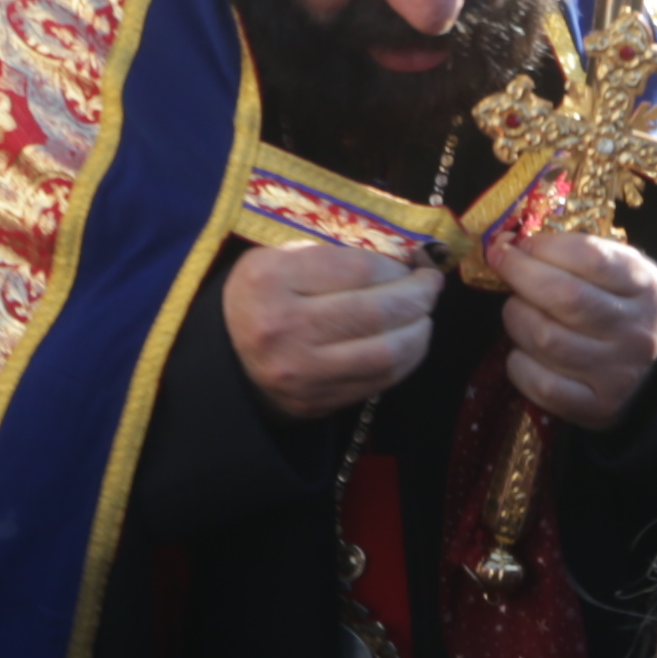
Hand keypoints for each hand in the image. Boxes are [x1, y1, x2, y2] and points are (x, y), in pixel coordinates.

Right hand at [221, 232, 438, 422]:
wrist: (225, 360)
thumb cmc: (259, 298)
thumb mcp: (278, 258)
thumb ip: (334, 254)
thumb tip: (402, 257)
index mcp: (270, 279)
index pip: (358, 269)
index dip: (397, 265)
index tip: (413, 260)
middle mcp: (285, 329)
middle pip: (378, 312)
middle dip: (419, 295)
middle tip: (431, 284)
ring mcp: (303, 373)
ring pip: (387, 352)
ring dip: (420, 329)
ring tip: (423, 313)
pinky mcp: (319, 403)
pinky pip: (381, 380)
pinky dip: (407, 358)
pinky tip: (409, 340)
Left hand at [493, 222, 656, 432]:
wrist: (656, 372)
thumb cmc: (623, 309)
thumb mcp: (621, 274)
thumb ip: (577, 255)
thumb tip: (512, 245)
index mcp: (646, 289)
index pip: (591, 258)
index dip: (546, 246)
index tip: (521, 242)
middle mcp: (635, 332)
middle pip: (565, 297)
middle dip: (520, 274)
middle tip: (502, 264)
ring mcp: (616, 374)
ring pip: (546, 340)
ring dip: (516, 317)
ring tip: (517, 310)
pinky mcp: (597, 408)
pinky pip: (542, 385)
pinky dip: (519, 364)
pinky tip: (522, 352)